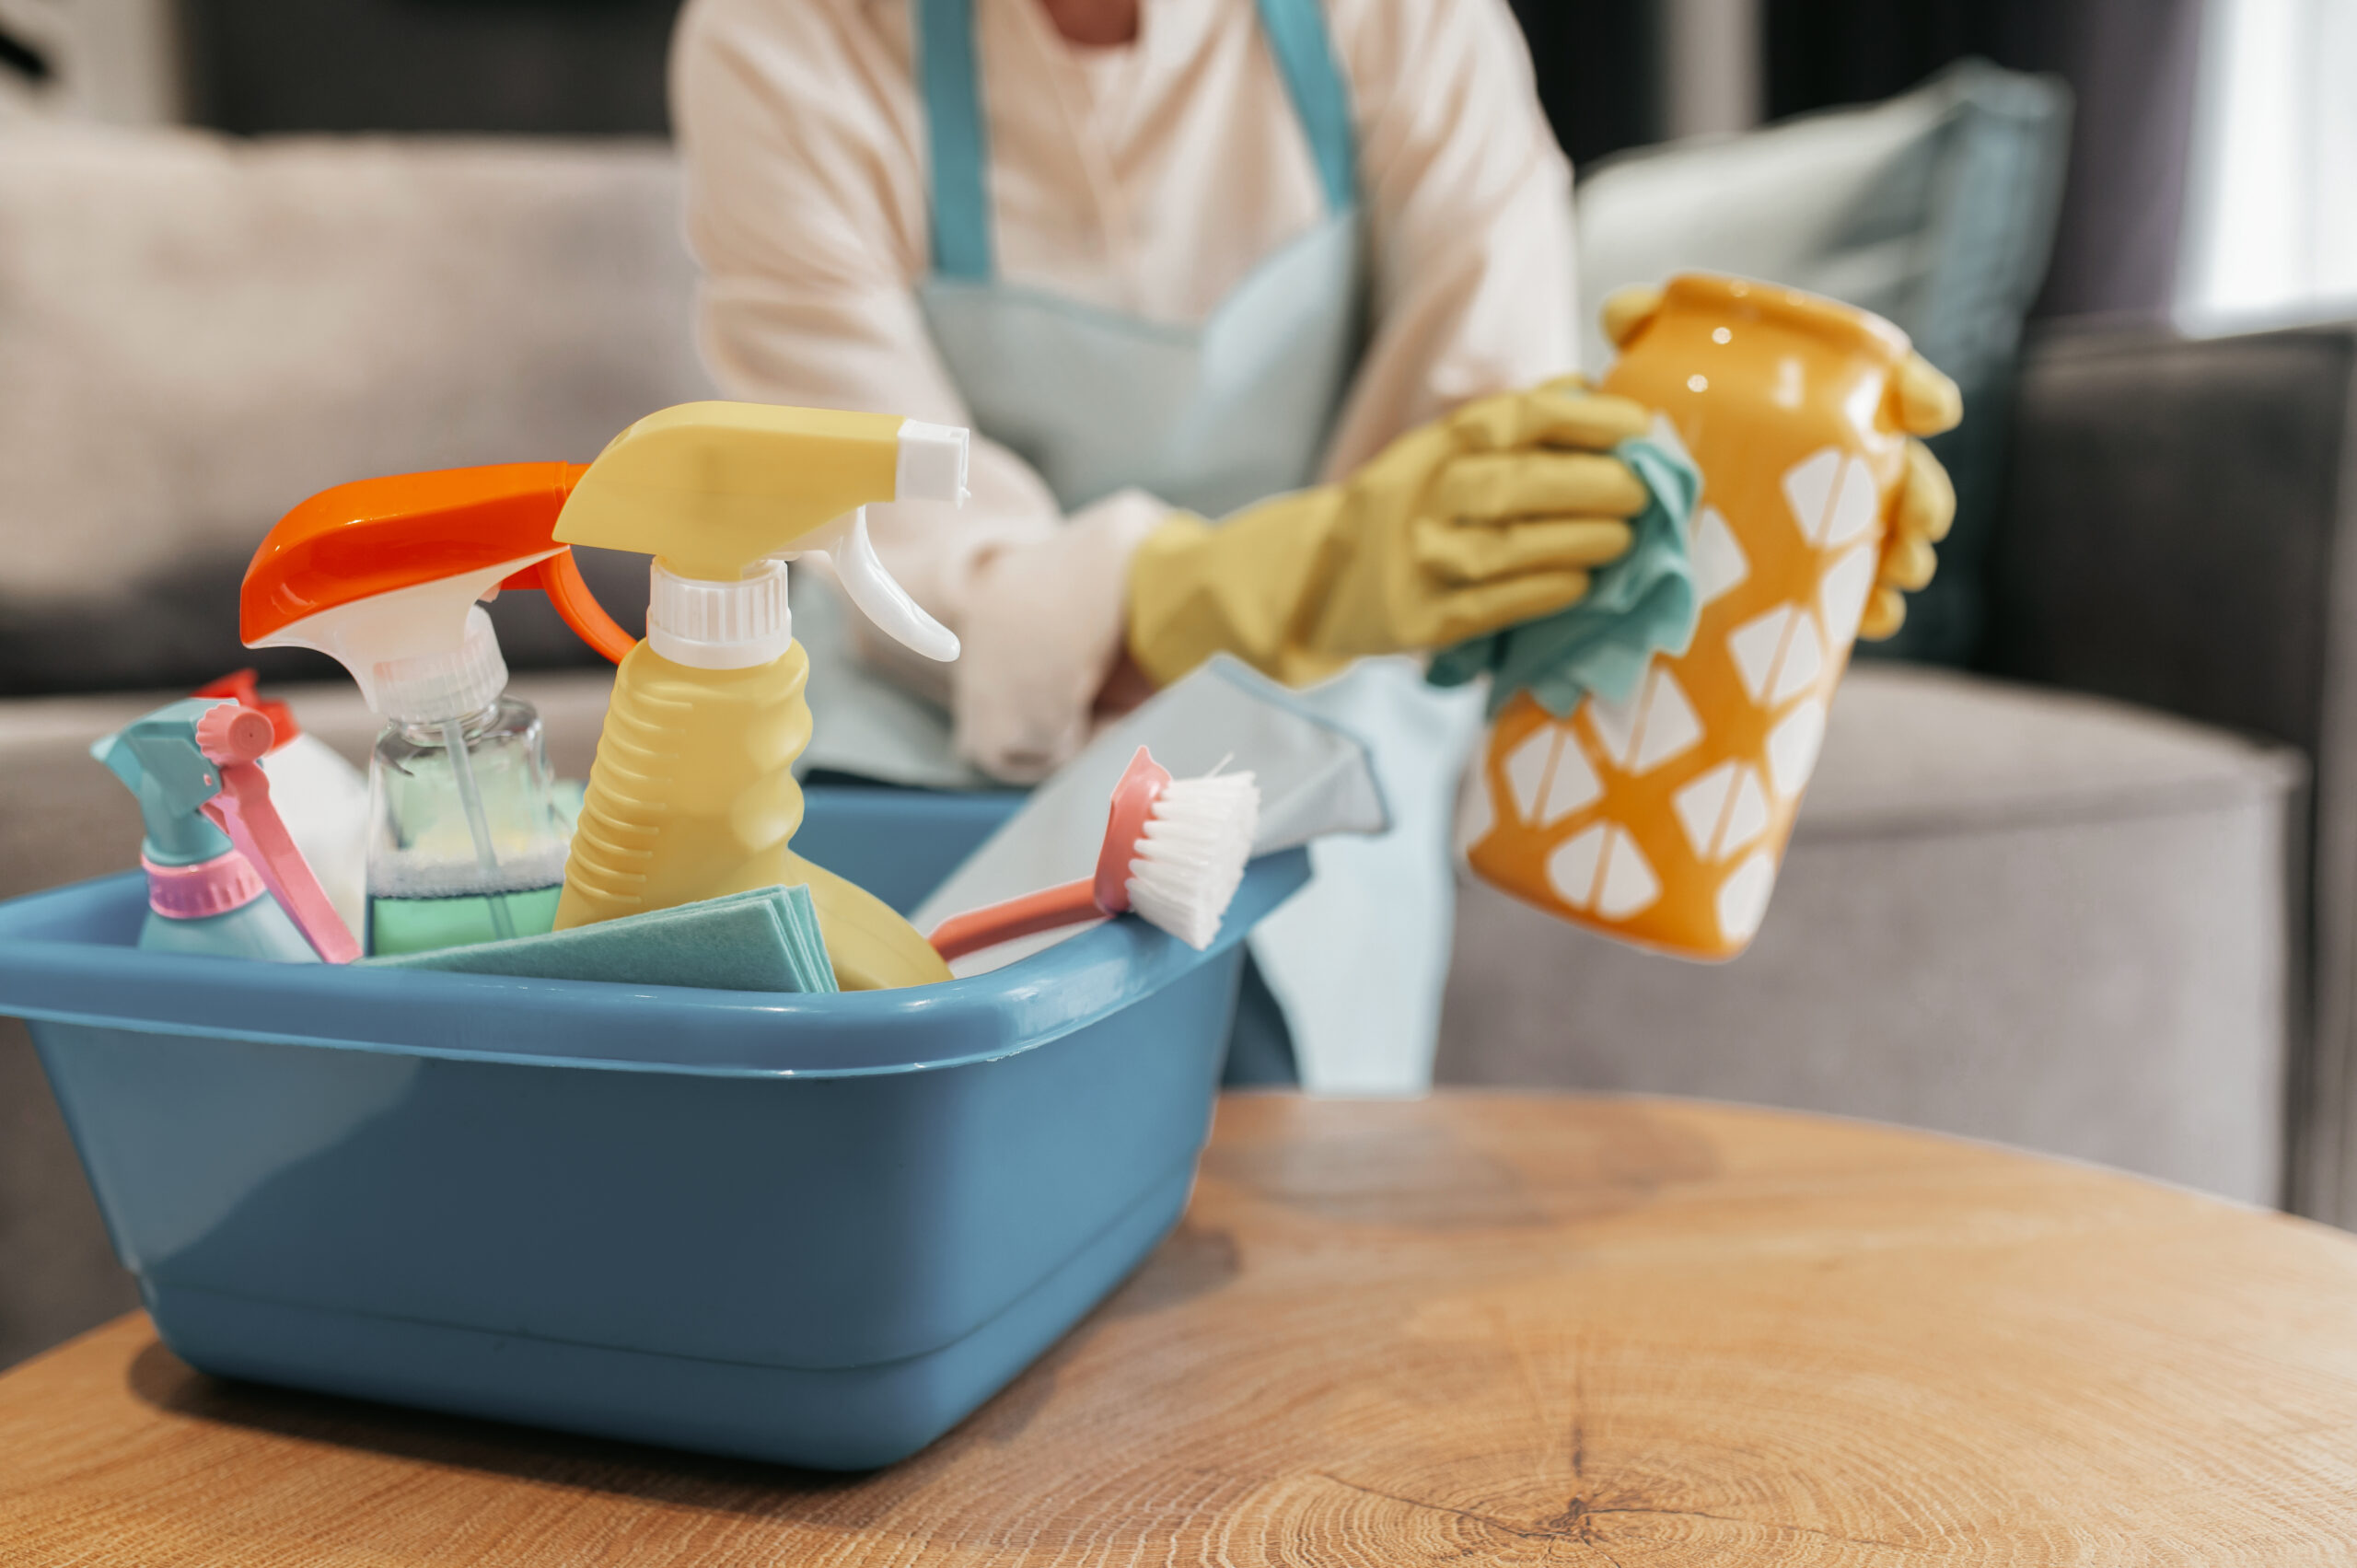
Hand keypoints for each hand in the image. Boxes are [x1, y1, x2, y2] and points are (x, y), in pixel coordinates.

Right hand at [1127, 380, 1651, 687]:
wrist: (1308, 577)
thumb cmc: (1400, 506)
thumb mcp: (1439, 448)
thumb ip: (1511, 421)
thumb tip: (1592, 387)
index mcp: (1439, 445)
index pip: (1521, 418)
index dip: (1589, 419)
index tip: (1640, 426)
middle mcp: (1426, 496)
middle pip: (1522, 483)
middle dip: (1595, 485)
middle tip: (1644, 492)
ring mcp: (1421, 560)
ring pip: (1513, 547)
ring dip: (1580, 540)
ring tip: (1624, 539)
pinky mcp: (1422, 620)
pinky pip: (1494, 606)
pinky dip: (1544, 592)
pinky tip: (1581, 584)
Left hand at [1601, 284, 1961, 639]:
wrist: (1619, 488)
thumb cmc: (1647, 415)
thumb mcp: (1639, 368)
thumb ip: (1634, 326)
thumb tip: (1630, 314)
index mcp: (1814, 396)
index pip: (1884, 384)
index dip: (1919, 392)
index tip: (1934, 413)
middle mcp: (1831, 456)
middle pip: (1901, 468)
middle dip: (1924, 493)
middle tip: (1920, 522)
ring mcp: (1822, 519)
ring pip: (1886, 533)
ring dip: (1907, 555)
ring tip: (1902, 576)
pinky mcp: (1801, 574)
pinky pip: (1850, 594)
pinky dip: (1871, 608)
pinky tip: (1875, 620)